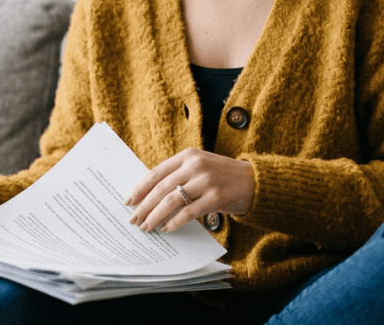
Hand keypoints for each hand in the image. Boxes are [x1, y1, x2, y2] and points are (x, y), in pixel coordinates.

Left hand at [125, 148, 254, 232]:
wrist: (254, 181)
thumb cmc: (222, 176)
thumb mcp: (199, 168)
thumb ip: (178, 176)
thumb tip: (148, 196)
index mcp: (188, 155)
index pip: (156, 172)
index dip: (140, 188)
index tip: (128, 201)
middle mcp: (195, 165)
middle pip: (161, 188)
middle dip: (144, 206)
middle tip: (134, 220)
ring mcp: (206, 181)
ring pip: (172, 200)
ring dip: (156, 216)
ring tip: (147, 227)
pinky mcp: (216, 197)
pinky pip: (189, 212)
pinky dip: (175, 222)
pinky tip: (167, 228)